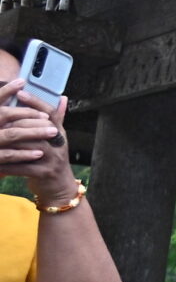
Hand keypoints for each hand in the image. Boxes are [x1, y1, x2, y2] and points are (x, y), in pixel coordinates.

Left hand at [0, 81, 75, 198]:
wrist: (59, 189)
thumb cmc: (52, 160)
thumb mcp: (56, 139)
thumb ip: (57, 119)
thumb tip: (63, 98)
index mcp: (59, 133)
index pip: (49, 113)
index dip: (36, 102)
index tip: (20, 92)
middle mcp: (58, 144)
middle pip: (38, 127)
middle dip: (17, 121)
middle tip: (0, 117)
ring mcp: (53, 159)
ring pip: (29, 146)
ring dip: (9, 143)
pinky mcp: (44, 173)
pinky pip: (22, 167)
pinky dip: (7, 165)